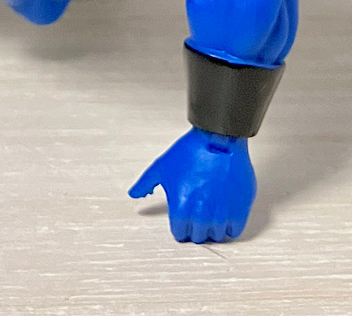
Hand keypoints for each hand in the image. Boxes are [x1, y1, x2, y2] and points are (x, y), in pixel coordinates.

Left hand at [129, 126, 255, 242]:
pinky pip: (234, 232)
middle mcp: (202, 214)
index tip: (183, 218)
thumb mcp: (161, 166)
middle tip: (197, 213)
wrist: (218, 138)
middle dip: (195, 227)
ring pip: (216, 235)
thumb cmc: (191, 150)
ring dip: (212, 228)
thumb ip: (145, 184)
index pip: (179, 234)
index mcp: (181, 207)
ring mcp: (222, 213)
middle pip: (198, 236)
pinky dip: (229, 227)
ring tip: (211, 212)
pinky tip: (225, 215)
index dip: (180, 226)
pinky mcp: (240, 209)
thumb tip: (134, 195)